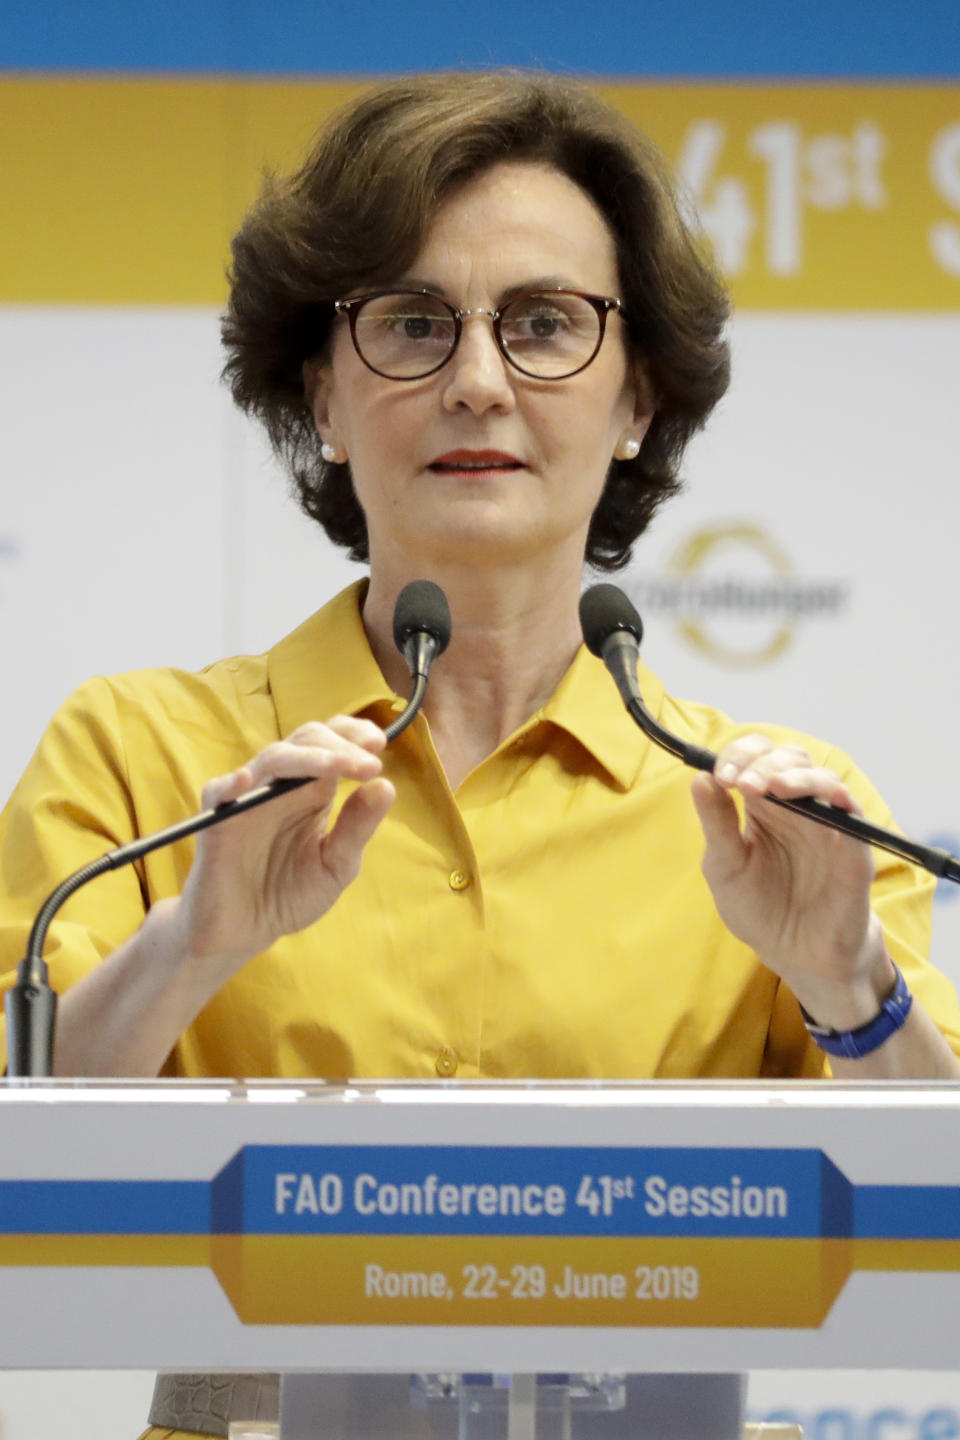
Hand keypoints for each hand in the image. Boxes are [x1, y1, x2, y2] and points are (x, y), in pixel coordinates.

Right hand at [175, 715, 394, 968]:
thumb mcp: (336, 865)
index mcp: (313, 790)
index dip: (353, 735)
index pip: (332, 743)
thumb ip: (357, 827)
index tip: (380, 743)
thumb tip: (386, 785)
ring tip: (340, 765)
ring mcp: (248, 798)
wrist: (246, 932)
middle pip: (307, 740)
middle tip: (370, 762)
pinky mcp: (217, 821)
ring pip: (273, 758)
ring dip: (309, 757)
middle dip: (340, 744)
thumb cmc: (291, 894)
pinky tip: (246, 780)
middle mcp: (282, 786)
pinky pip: (218, 792)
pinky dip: (231, 784)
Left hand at [690, 735, 894, 1026]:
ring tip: (769, 788)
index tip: (722, 775)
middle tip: (742, 783)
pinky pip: (849, 805)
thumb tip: (700, 778)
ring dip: (792, 773)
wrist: (798, 955)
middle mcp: (793, 807)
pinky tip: (812, 799)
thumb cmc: (760, 911)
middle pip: (785, 756)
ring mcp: (825, 821)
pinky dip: (832, 793)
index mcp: (760, 808)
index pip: (751, 760)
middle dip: (761, 760)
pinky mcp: (852, 842)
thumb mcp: (726, 868)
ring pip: (817, 774)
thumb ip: (717, 824)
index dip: (737, 756)